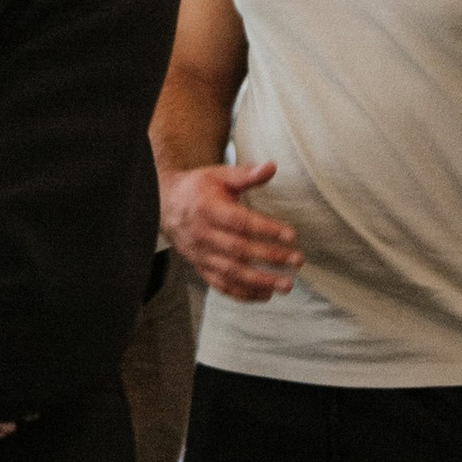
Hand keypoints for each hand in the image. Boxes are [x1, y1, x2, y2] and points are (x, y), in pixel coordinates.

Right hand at [160, 159, 301, 301]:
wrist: (164, 204)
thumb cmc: (198, 189)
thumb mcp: (219, 176)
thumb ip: (246, 174)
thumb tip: (272, 166)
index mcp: (208, 209)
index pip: (240, 222)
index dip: (266, 229)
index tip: (291, 235)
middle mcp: (203, 235)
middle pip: (239, 250)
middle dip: (270, 257)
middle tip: (297, 261)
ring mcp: (200, 255)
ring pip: (231, 273)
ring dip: (260, 281)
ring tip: (285, 285)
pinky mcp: (200, 268)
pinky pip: (221, 285)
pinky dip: (243, 293)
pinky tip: (265, 295)